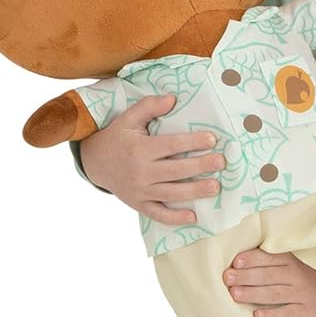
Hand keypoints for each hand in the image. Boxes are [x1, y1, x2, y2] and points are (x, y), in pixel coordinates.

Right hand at [79, 93, 225, 221]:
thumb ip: (149, 107)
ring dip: (194, 191)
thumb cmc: (117, 137)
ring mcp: (140, 190)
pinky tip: (193, 217)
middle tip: (221, 162)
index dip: (192, 142)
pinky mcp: (139, 204)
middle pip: (175, 170)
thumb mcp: (128, 118)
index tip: (211, 139)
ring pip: (171, 193)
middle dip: (200, 166)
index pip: (171, 145)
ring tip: (215, 187)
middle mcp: (140, 171)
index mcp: (140, 149)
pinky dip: (174, 218)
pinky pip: (158, 213)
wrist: (94, 163)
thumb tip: (173, 99)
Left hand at [223, 247, 315, 316]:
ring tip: (234, 294)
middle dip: (246, 276)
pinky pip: (287, 313)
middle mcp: (297, 275)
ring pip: (273, 293)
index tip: (235, 261)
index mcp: (294, 259)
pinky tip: (256, 316)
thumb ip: (278, 255)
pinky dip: (272, 315)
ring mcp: (302, 293)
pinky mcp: (307, 311)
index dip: (252, 259)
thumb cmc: (315, 270)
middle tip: (228, 278)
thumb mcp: (301, 256)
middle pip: (267, 275)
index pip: (269, 257)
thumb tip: (246, 254)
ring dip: (253, 293)